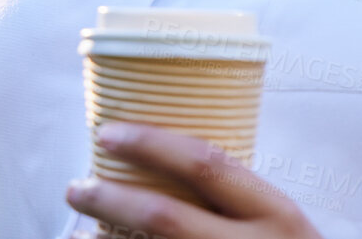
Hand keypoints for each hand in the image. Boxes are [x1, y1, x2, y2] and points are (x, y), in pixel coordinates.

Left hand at [65, 122, 321, 238]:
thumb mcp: (284, 227)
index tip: (108, 133)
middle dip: (110, 198)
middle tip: (76, 186)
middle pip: (164, 216)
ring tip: (78, 233)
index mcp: (276, 215)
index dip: (151, 144)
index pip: (207, 164)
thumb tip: (172, 165)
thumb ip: (242, 204)